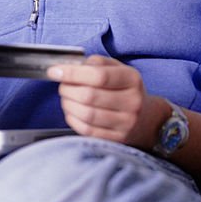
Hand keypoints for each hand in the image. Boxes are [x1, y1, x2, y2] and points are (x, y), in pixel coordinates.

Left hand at [47, 55, 169, 150]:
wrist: (145, 118)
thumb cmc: (125, 90)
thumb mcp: (118, 69)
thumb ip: (97, 63)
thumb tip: (71, 67)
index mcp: (132, 79)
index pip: (99, 75)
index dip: (72, 73)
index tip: (55, 71)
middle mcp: (132, 101)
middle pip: (89, 96)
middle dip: (68, 89)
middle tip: (62, 86)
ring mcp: (126, 122)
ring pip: (86, 114)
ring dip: (68, 105)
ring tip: (67, 98)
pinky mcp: (117, 138)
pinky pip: (87, 130)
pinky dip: (73, 119)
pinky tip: (72, 112)